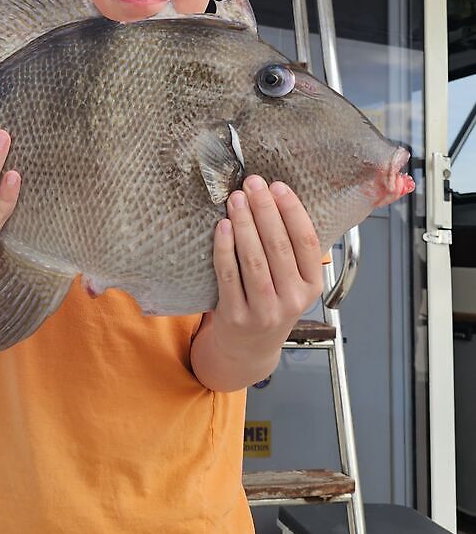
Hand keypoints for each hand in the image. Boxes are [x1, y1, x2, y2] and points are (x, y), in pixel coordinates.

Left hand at [211, 175, 322, 365]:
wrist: (248, 350)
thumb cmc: (270, 305)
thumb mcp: (293, 285)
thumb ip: (292, 252)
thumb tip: (277, 200)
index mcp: (311, 286)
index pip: (306, 242)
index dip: (292, 211)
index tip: (278, 186)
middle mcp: (291, 300)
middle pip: (279, 246)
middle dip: (265, 210)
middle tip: (252, 183)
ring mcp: (263, 310)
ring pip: (254, 259)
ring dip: (244, 224)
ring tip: (235, 198)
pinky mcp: (236, 316)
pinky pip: (229, 275)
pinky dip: (225, 248)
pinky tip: (222, 226)